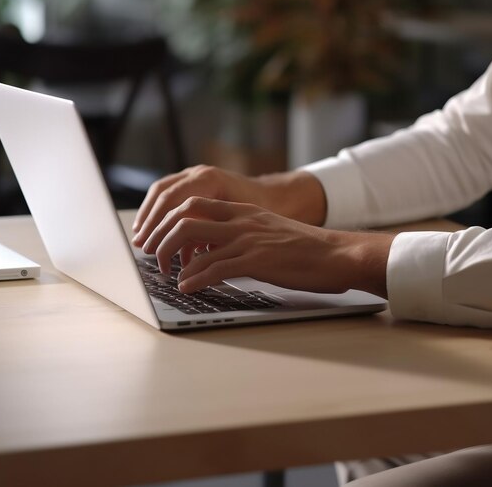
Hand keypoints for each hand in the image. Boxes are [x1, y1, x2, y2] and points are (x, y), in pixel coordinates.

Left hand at [138, 196, 390, 297]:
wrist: (338, 254)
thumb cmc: (307, 249)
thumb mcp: (270, 231)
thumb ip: (243, 234)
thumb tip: (215, 250)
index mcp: (244, 211)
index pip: (194, 204)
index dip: (169, 220)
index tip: (158, 237)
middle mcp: (242, 220)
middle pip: (185, 217)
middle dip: (161, 236)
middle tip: (154, 256)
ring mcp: (248, 238)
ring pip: (194, 240)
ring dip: (172, 259)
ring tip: (167, 275)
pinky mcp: (257, 260)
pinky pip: (215, 267)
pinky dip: (195, 278)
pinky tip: (188, 287)